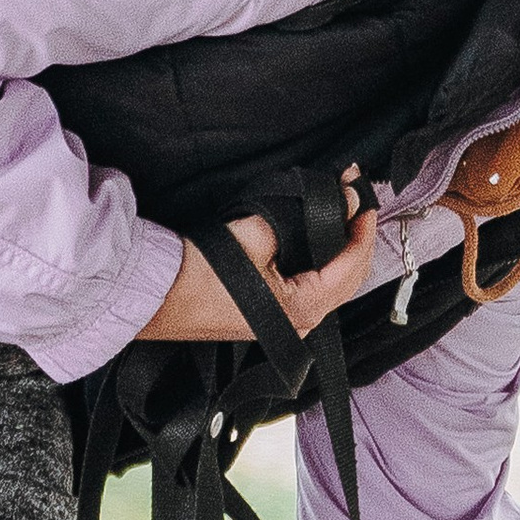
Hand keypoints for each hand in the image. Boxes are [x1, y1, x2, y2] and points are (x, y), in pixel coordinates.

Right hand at [135, 170, 378, 344]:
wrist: (157, 295)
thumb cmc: (199, 271)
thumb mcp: (254, 235)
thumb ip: (301, 217)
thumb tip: (340, 199)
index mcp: (303, 308)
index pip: (351, 265)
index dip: (361, 226)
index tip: (362, 195)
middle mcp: (302, 323)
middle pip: (349, 278)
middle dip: (355, 236)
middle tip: (356, 198)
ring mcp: (288, 324)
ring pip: (333, 284)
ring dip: (341, 250)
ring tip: (343, 213)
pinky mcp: (274, 317)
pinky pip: (313, 289)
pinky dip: (323, 263)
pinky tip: (321, 240)